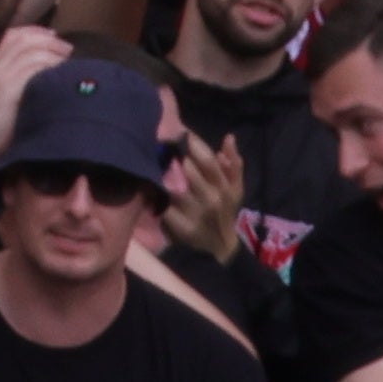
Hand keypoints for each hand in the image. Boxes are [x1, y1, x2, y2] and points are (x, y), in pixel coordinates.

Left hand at [158, 125, 244, 265]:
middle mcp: (211, 199)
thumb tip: (229, 138)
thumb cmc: (226, 210)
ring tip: (150, 160)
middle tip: (158, 143)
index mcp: (224, 187)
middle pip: (188, 171)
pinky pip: (165, 208)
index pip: (208, 161)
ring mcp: (196, 214)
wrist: (221, 247)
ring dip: (161, 173)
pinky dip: (155, 197)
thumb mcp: (235, 188)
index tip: (180, 133)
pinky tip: (147, 185)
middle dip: (172, 156)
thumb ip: (233, 164)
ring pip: (174, 187)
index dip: (193, 144)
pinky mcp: (181, 228)